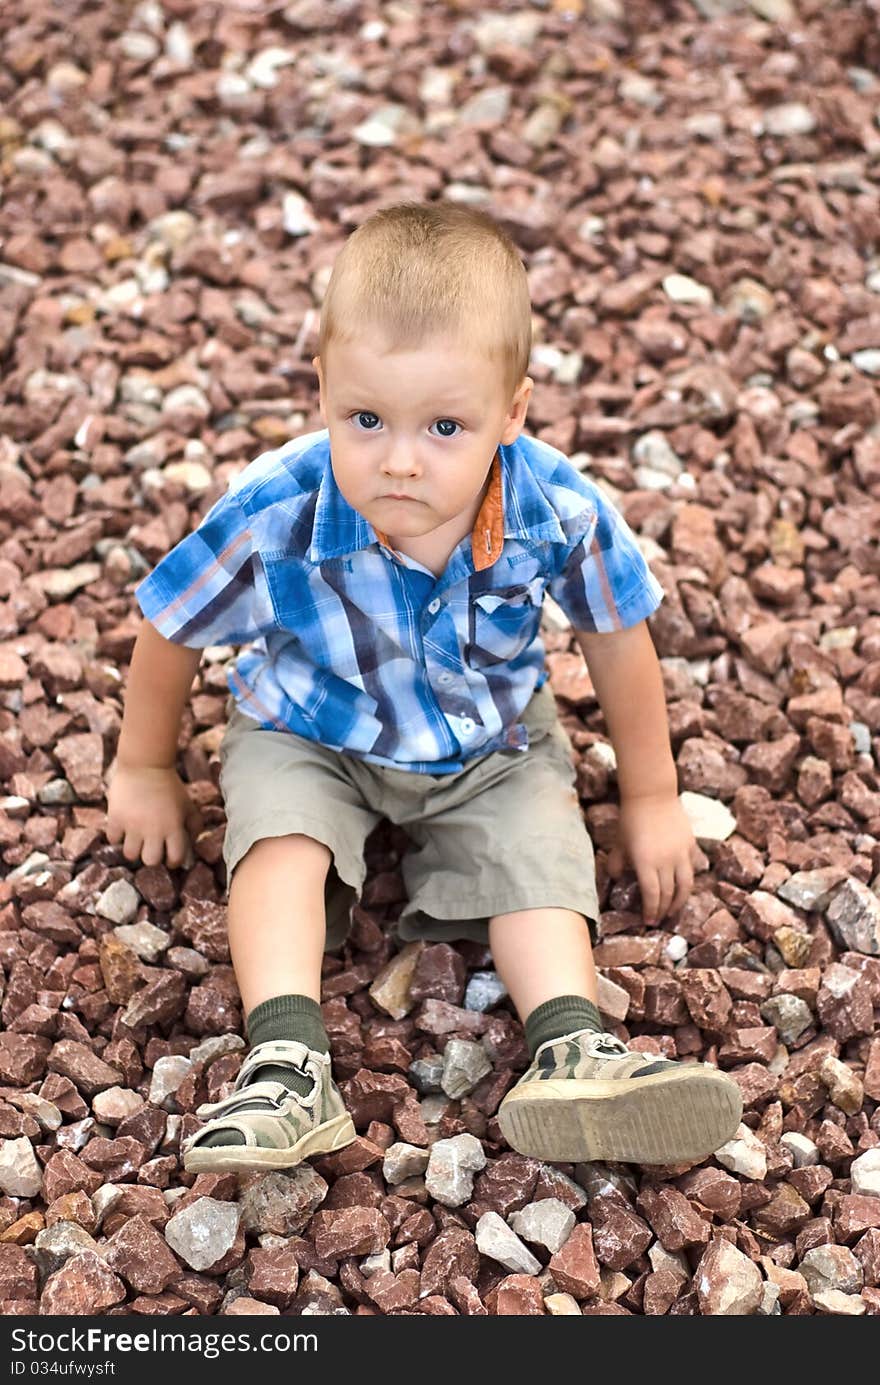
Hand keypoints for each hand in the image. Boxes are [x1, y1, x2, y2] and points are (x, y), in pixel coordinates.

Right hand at [105, 759, 201, 869]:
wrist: (145, 765)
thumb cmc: (169, 786)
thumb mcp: (188, 805)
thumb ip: (194, 827)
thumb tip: (191, 847)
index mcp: (173, 827)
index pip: (175, 859)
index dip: (173, 860)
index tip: (169, 855)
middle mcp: (153, 830)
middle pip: (150, 861)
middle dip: (152, 857)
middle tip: (151, 847)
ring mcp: (132, 825)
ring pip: (130, 855)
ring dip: (134, 849)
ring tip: (136, 839)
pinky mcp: (115, 818)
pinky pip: (113, 840)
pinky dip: (118, 836)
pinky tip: (124, 828)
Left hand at [606, 793, 698, 924]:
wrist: (652, 794)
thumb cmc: (631, 819)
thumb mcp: (619, 843)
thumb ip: (617, 863)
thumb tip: (615, 878)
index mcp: (645, 863)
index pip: (651, 895)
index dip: (651, 911)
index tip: (648, 921)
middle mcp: (666, 861)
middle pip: (668, 894)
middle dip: (663, 910)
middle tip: (659, 920)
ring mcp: (681, 853)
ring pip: (685, 885)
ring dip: (680, 901)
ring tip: (673, 910)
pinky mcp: (690, 844)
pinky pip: (691, 868)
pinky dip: (687, 880)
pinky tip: (682, 886)